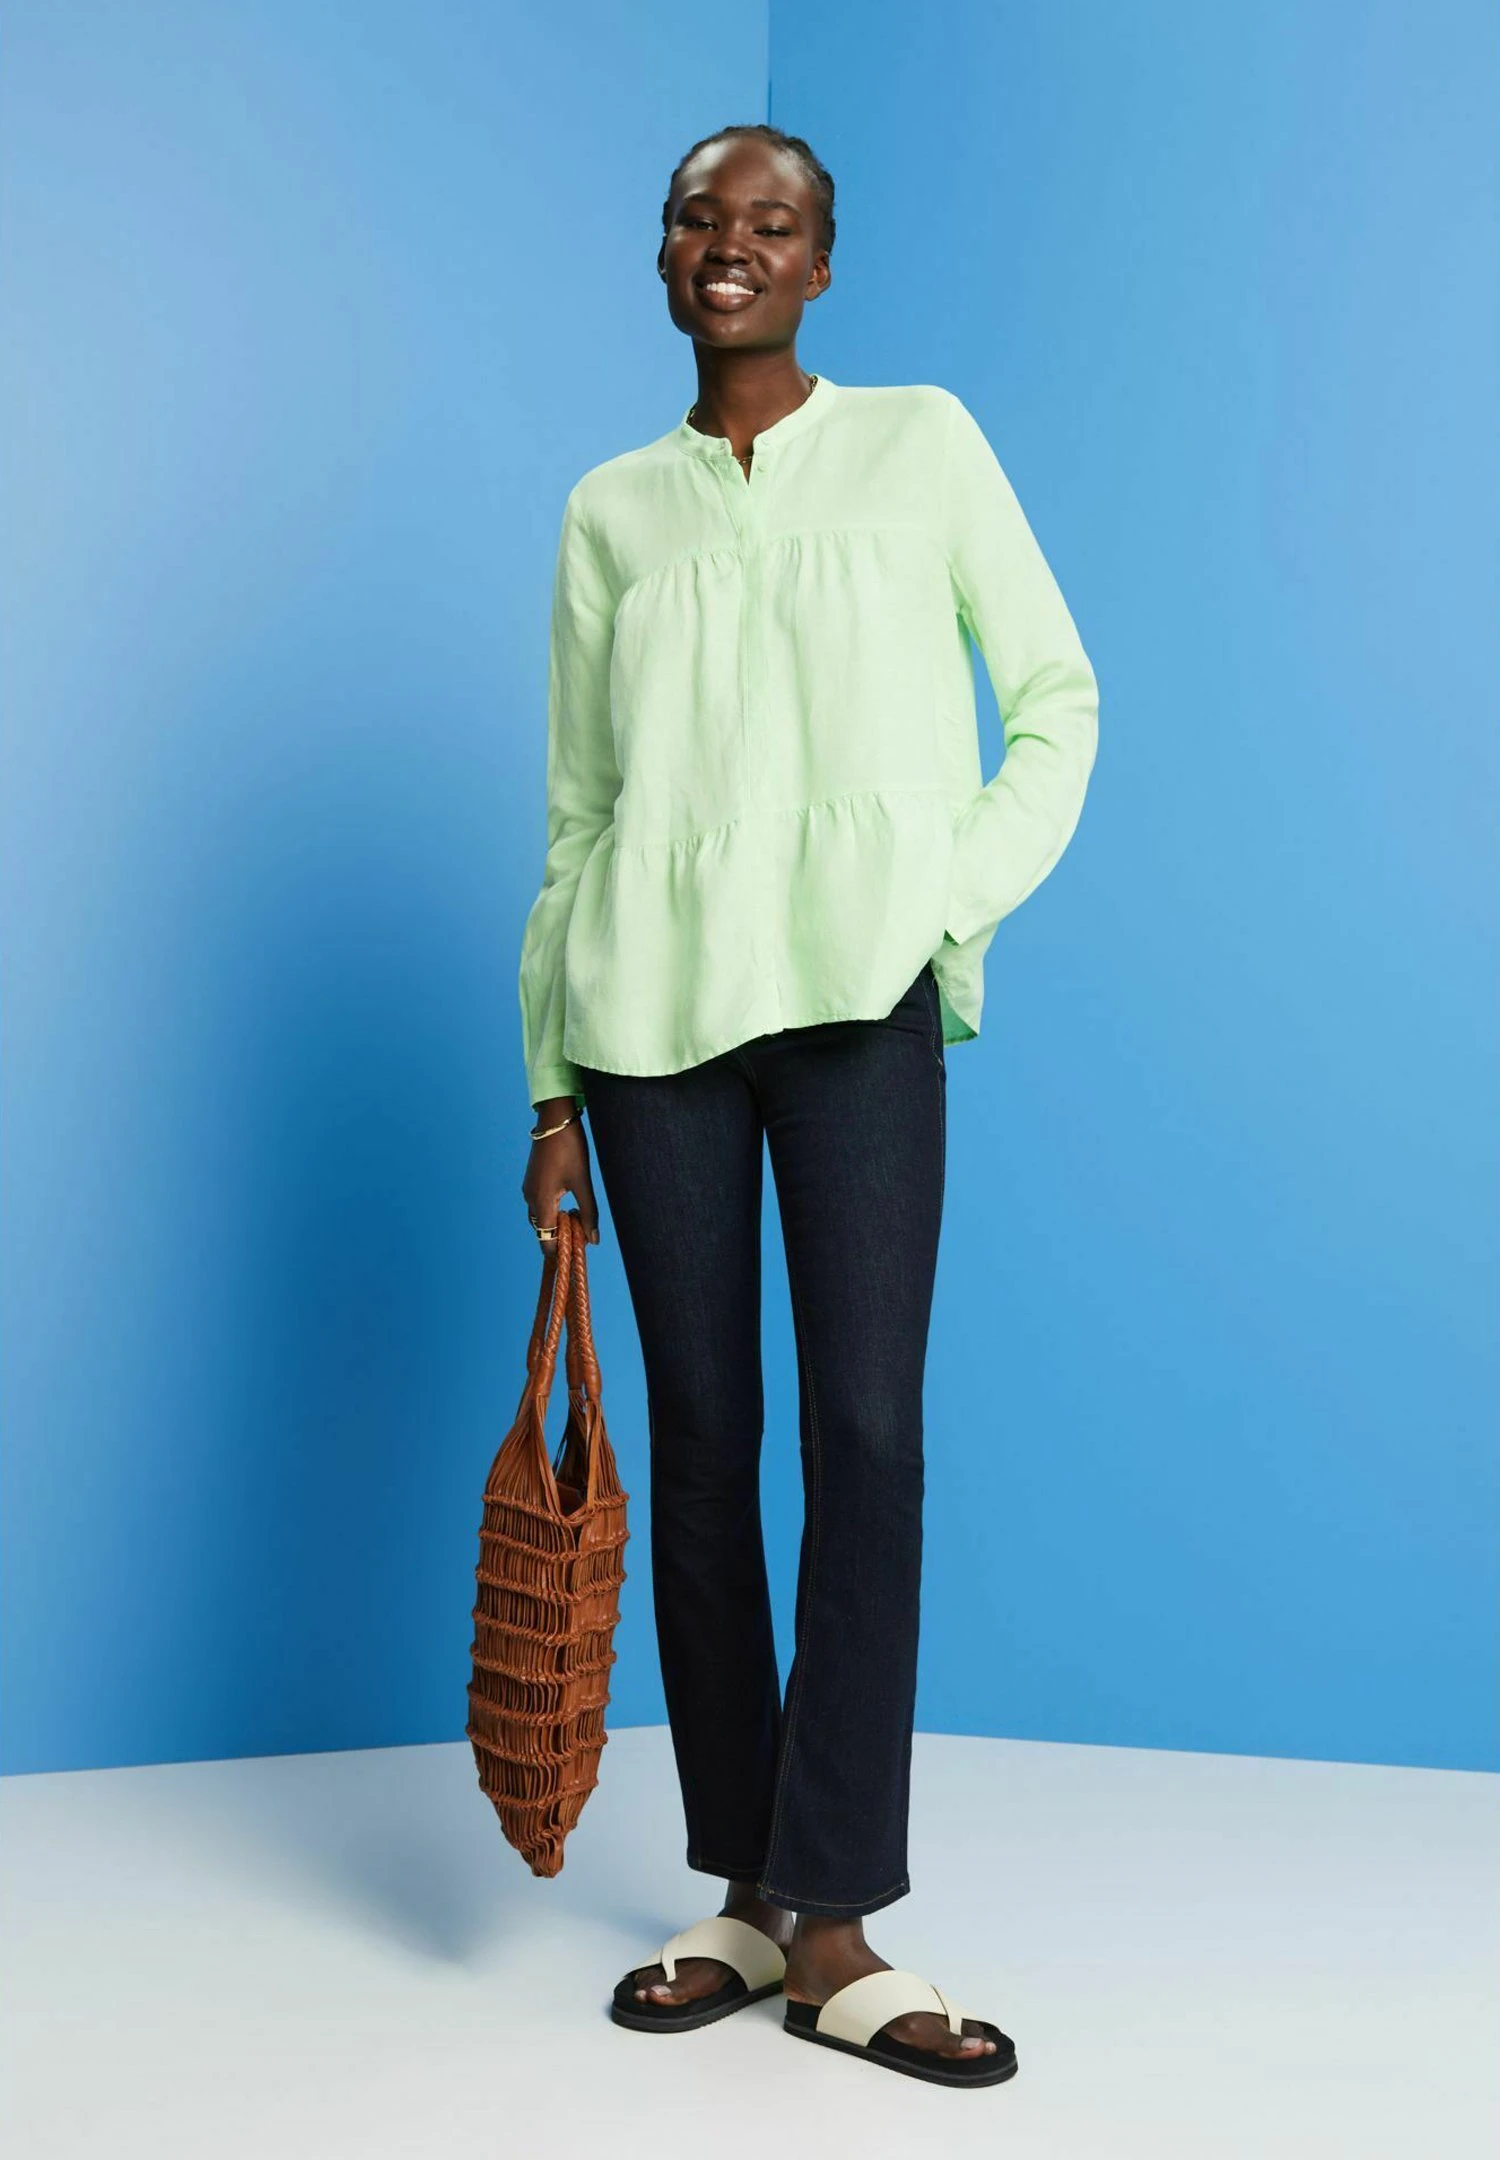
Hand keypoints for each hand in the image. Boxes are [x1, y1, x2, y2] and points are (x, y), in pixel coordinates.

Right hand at [522, 1098, 600, 1244]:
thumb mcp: (583, 1182)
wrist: (555, 1119)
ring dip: (556, 1224)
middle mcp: (530, 1198)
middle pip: (542, 1230)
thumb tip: (593, 1240)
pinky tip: (568, 1205)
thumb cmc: (570, 1148)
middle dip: (560, 1238)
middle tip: (582, 1237)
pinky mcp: (532, 1181)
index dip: (559, 1252)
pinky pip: (538, 1205)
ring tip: (578, 1221)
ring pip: (539, 1217)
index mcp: (541, 1201)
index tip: (575, 1255)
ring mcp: (529, 1188)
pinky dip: (551, 1211)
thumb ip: (589, 1212)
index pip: (545, 1239)